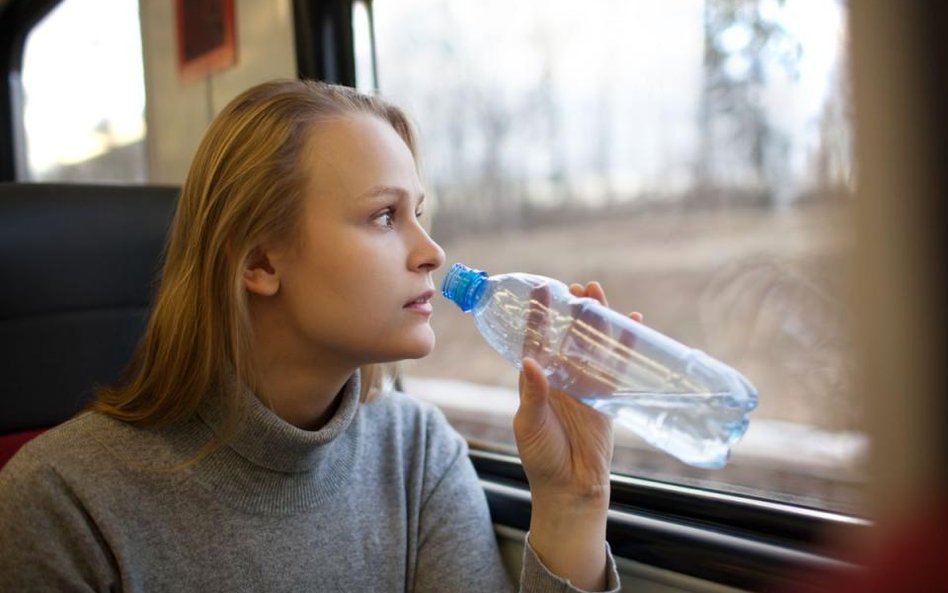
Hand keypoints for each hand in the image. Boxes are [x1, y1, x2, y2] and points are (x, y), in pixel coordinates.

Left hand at [513, 281, 640, 589]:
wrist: (570, 487)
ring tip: (597, 292)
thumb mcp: (529, 423)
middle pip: (568, 335)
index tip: (539, 290)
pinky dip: (626, 343)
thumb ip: (532, 393)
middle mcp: (561, 377)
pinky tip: (634, 321)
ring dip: (597, 319)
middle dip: (573, 310)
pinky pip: (617, 364)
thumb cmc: (541, 456)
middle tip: (577, 286)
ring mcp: (585, 384)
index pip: (536, 339)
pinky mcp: (607, 395)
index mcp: (536, 379)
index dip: (538, 316)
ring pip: (593, 344)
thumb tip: (530, 360)